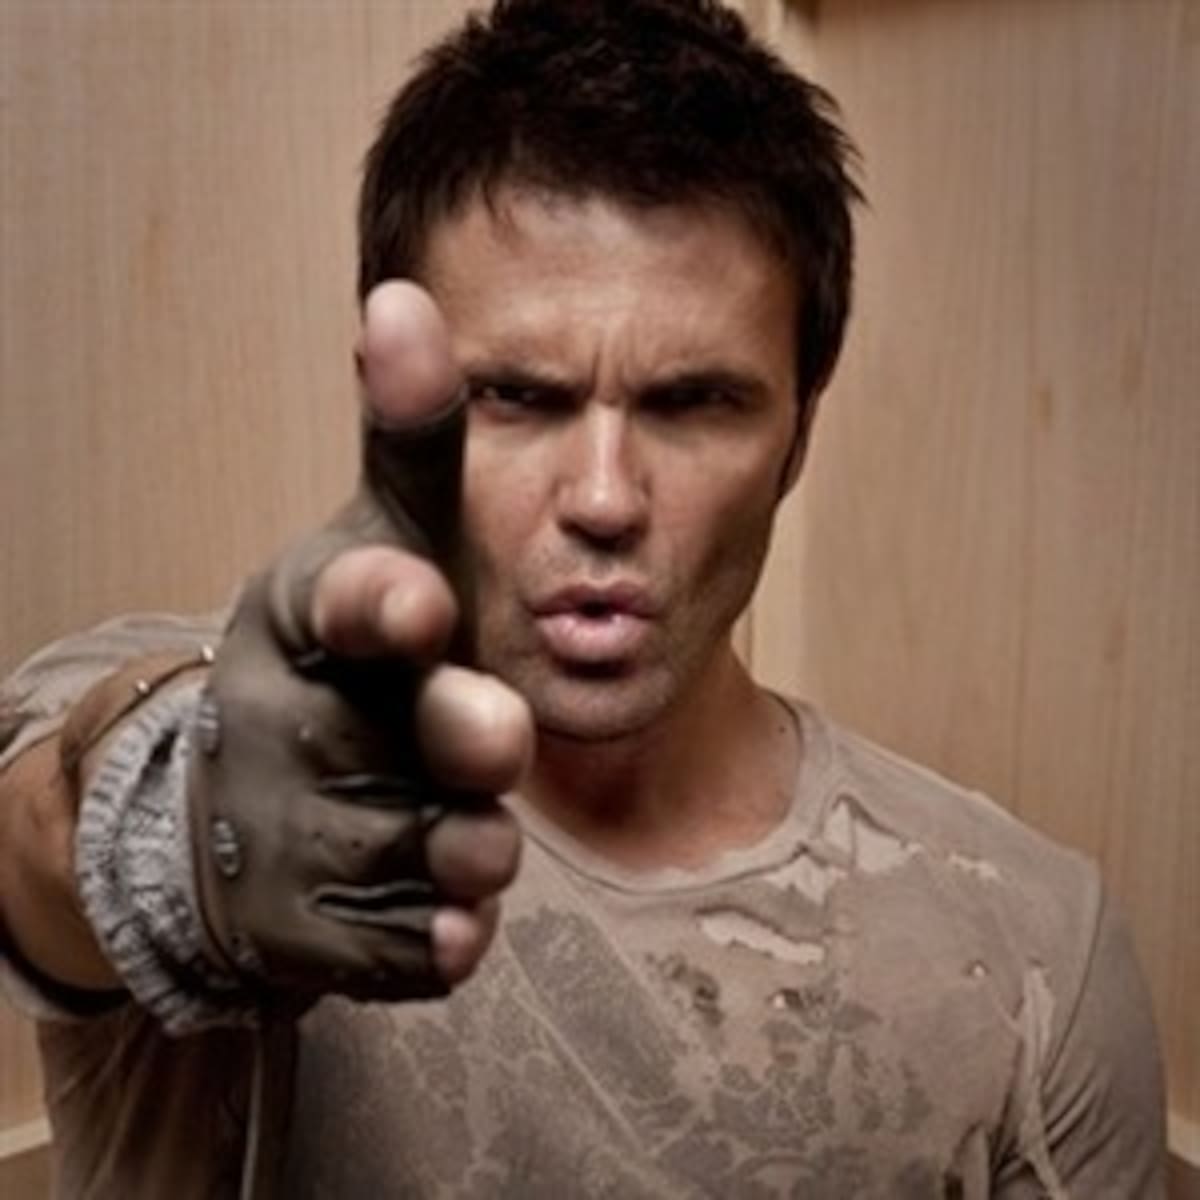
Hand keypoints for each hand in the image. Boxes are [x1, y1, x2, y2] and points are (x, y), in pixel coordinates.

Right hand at [186, 282, 530, 1004]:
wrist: (250, 812)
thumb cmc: (349, 659)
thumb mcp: (382, 540)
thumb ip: (411, 442)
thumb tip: (403, 296)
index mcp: (305, 615)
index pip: (349, 604)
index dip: (383, 607)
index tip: (414, 605)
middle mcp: (285, 723)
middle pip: (422, 745)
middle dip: (468, 744)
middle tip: (495, 741)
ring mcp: (290, 839)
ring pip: (450, 853)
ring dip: (475, 840)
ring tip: (446, 814)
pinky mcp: (311, 941)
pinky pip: (428, 950)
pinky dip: (449, 934)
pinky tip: (431, 905)